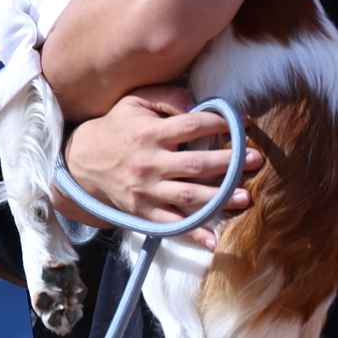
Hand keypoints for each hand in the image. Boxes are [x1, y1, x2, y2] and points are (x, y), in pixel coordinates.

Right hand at [53, 85, 262, 250]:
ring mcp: (147, 191)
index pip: (191, 126)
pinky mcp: (143, 212)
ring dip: (220, 199)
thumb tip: (197, 103)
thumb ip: (167, 97)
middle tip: (255, 160)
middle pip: (196, 164)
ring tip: (246, 198)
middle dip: (229, 163)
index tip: (242, 123)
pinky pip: (171, 224)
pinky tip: (213, 240)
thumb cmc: (118, 126)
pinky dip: (192, 234)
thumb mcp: (135, 101)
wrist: (82, 161)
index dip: (218, 123)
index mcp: (150, 133)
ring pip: (188, 196)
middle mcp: (150, 163)